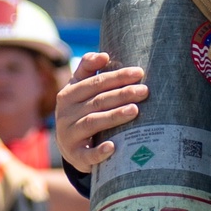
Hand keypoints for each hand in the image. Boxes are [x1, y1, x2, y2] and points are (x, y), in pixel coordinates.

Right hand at [55, 53, 147, 174]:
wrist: (70, 147)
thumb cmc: (81, 111)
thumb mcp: (79, 90)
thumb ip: (88, 70)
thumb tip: (103, 55)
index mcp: (68, 94)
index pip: (95, 83)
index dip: (117, 76)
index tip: (139, 72)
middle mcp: (66, 113)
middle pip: (97, 101)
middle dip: (122, 94)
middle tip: (144, 91)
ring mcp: (69, 135)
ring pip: (93, 123)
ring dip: (114, 116)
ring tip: (135, 110)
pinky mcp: (75, 156)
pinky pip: (87, 155)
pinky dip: (99, 152)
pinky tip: (113, 147)